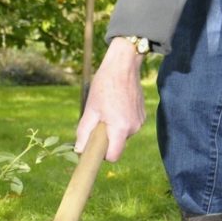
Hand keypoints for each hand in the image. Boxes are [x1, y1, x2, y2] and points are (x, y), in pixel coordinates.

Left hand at [75, 38, 146, 162]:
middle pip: (117, 145)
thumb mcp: (90, 109)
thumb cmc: (105, 84)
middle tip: (99, 119)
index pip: (113, 156)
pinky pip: (128, 126)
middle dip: (106, 138)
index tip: (94, 147)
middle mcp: (134, 128)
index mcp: (120, 128)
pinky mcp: (142, 115)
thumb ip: (84, 132)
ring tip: (108, 109)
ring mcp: (140, 121)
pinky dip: (120, 121)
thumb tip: (79, 150)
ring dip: (113, 128)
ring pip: (122, 135)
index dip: (103, 155)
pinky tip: (116, 105)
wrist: (124, 64)